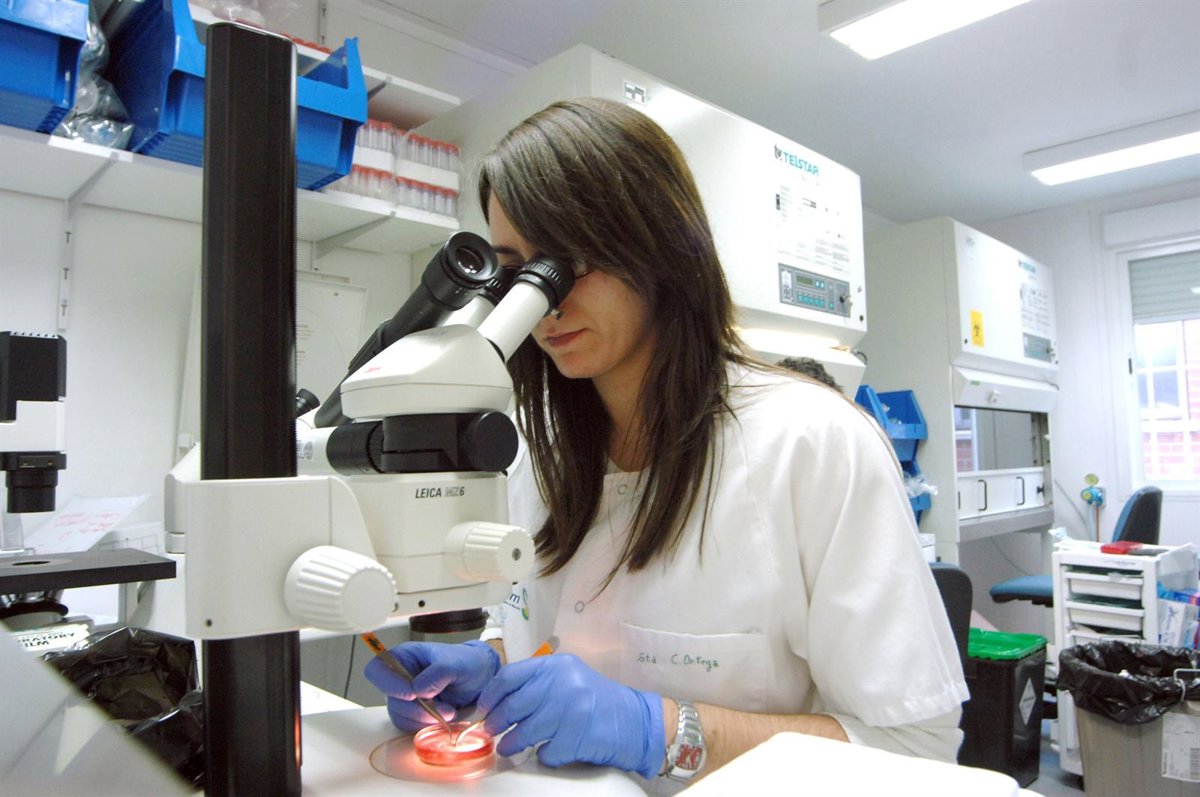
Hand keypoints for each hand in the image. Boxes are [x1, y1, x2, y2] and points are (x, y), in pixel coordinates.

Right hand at [364, 640, 499, 731]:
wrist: (480, 679)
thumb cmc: (466, 663)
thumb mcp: (456, 663)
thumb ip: (437, 673)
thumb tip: (418, 689)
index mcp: (404, 657)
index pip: (377, 669)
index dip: (387, 683)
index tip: (411, 693)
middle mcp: (400, 677)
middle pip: (390, 699)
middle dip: (417, 708)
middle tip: (443, 709)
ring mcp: (405, 697)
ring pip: (400, 715)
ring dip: (425, 719)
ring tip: (450, 712)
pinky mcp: (413, 714)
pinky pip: (411, 726)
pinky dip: (428, 726)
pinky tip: (445, 718)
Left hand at [477, 654, 664, 778]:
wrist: (635, 721)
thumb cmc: (597, 701)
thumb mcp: (568, 679)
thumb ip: (537, 683)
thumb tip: (496, 701)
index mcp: (556, 666)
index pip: (509, 677)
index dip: (490, 696)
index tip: (482, 709)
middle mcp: (563, 683)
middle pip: (513, 706)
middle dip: (495, 723)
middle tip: (490, 732)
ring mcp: (571, 711)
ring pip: (524, 732)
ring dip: (511, 744)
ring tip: (508, 748)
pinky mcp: (577, 738)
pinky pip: (546, 753)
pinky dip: (544, 756)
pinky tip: (549, 751)